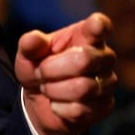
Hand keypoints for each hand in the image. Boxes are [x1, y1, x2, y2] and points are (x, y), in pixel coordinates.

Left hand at [15, 12, 116, 134]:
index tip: (95, 24)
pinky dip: (59, 108)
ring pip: (82, 88)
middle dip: (51, 69)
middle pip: (84, 60)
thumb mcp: (27, 55)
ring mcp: (107, 82)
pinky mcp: (105, 106)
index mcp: (85, 36)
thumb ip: (29, 45)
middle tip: (40, 72)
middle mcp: (103, 57)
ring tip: (46, 88)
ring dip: (53, 90)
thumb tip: (34, 39)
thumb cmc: (39, 67)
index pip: (99, 26)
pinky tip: (57, 104)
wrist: (40, 100)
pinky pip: (80, 110)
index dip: (98, 25)